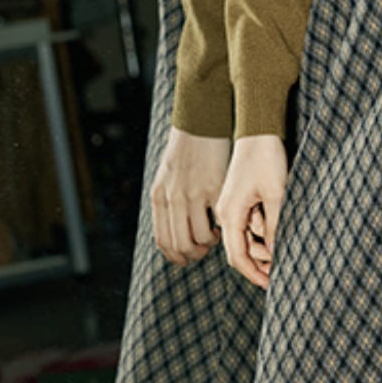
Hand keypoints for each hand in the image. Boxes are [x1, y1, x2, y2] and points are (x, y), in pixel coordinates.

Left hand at [149, 127, 227, 265]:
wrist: (201, 123)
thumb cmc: (186, 152)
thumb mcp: (166, 177)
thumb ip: (168, 200)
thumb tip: (174, 230)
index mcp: (159, 197)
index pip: (163, 240)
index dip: (175, 256)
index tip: (186, 259)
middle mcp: (173, 198)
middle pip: (180, 244)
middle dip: (193, 254)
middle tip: (203, 249)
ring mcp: (193, 194)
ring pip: (199, 238)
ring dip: (208, 243)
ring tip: (214, 234)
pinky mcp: (213, 188)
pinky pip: (216, 221)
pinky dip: (220, 228)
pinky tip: (222, 222)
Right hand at [215, 135, 286, 288]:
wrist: (258, 130)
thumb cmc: (267, 158)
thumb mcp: (277, 194)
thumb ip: (275, 226)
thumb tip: (276, 255)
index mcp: (230, 213)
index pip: (237, 256)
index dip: (253, 274)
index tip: (270, 285)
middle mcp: (226, 212)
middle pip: (240, 250)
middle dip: (260, 263)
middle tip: (281, 271)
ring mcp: (231, 206)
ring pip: (245, 238)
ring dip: (263, 247)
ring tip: (284, 246)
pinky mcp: (238, 199)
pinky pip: (247, 225)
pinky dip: (261, 232)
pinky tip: (276, 229)